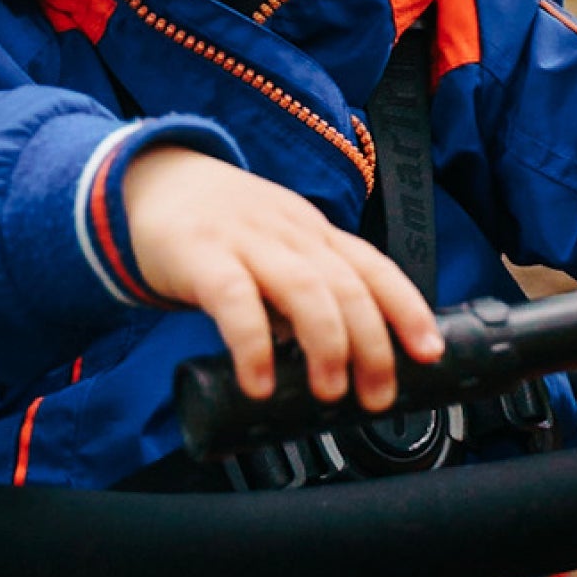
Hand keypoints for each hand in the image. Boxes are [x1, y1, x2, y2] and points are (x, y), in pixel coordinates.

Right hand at [121, 146, 440, 412]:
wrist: (146, 181)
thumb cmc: (217, 227)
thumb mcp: (273, 246)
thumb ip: (301, 293)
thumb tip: (333, 362)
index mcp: (312, 232)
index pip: (373, 266)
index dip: (407, 308)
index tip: (430, 353)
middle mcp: (288, 233)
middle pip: (347, 285)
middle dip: (373, 344)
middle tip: (378, 396)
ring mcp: (245, 240)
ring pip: (304, 288)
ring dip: (327, 344)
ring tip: (330, 392)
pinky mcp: (200, 255)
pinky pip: (234, 299)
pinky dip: (253, 344)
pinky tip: (259, 382)